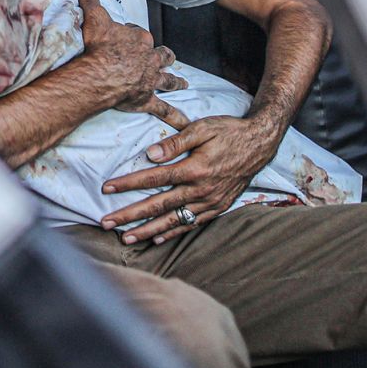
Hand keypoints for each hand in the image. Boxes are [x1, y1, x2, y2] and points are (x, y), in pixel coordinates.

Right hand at [75, 0, 188, 128]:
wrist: (99, 73)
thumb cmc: (98, 46)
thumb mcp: (94, 18)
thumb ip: (89, 1)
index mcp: (140, 39)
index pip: (140, 35)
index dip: (133, 35)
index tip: (123, 37)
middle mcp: (149, 59)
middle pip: (161, 56)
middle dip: (164, 56)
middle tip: (167, 57)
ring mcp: (150, 80)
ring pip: (168, 79)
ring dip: (175, 81)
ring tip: (184, 83)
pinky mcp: (146, 99)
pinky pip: (163, 108)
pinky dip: (173, 115)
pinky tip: (182, 121)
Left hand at [99, 115, 279, 243]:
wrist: (260, 143)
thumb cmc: (229, 131)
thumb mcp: (202, 128)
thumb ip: (175, 143)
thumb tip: (150, 155)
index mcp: (195, 169)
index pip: (154, 179)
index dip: (128, 184)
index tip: (106, 188)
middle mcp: (201, 190)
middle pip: (158, 206)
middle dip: (130, 216)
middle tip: (106, 223)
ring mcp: (211, 202)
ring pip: (173, 221)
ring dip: (148, 231)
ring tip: (126, 239)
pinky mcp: (218, 207)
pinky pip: (192, 224)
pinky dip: (174, 232)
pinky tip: (157, 239)